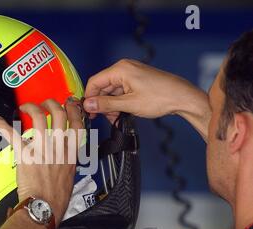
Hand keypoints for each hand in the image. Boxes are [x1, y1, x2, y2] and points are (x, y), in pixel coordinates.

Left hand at [0, 98, 83, 223]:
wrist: (45, 208)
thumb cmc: (57, 198)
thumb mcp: (70, 176)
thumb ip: (67, 161)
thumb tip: (62, 156)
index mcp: (70, 153)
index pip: (77, 124)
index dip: (73, 109)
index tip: (68, 103)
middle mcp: (58, 147)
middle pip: (59, 114)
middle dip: (51, 103)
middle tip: (44, 103)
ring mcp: (42, 149)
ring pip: (39, 117)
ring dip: (31, 108)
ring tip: (24, 107)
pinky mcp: (25, 154)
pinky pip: (13, 134)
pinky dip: (3, 125)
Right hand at [83, 59, 209, 139]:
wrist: (182, 98)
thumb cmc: (161, 97)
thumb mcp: (129, 104)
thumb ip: (106, 104)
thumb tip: (88, 105)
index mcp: (121, 69)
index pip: (95, 82)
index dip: (89, 98)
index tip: (88, 112)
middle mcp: (124, 68)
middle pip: (102, 87)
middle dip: (102, 104)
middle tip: (105, 118)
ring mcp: (130, 74)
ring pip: (111, 91)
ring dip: (111, 105)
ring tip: (117, 118)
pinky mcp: (136, 81)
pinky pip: (120, 91)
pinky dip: (119, 103)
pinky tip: (123, 112)